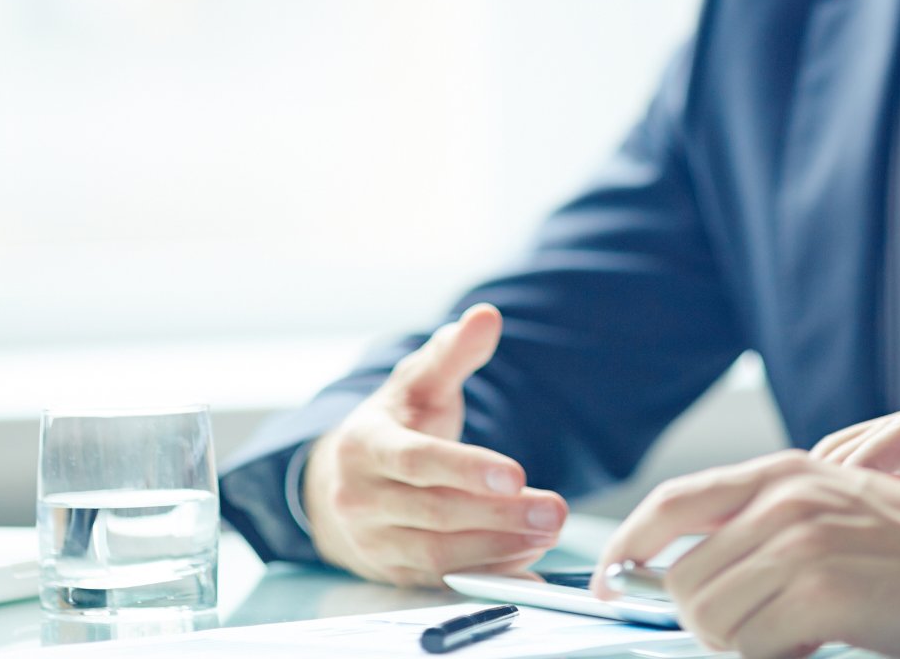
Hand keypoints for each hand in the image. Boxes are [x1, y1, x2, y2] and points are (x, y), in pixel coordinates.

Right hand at [302, 304, 567, 586]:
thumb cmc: (394, 424)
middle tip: (555, 511)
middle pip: (435, 513)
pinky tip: (529, 564)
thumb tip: (486, 317)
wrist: (344, 480)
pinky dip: (488, 575)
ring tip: (549, 533)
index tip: (516, 475)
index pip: (415, 460)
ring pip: (439, 555)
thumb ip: (454, 352)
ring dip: (500, 548)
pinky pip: (443, 581)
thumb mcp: (418, 383)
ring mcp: (374, 541)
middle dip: (500, 514)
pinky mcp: (393, 573)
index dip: (466, 470)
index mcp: (364, 445)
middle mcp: (361, 498)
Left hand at [592, 451, 899, 658]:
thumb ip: (769, 531)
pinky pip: (750, 648)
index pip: (669, 505)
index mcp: (782, 473)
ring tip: (796, 641)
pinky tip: (814, 649)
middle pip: (682, 579)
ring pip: (711, 620)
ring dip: (741, 648)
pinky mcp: (822, 591)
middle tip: (759, 639)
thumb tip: (695, 582)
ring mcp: (800, 542)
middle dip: (703, 626)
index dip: (627, 550)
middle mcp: (782, 498)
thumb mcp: (837, 513)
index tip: (612, 585)